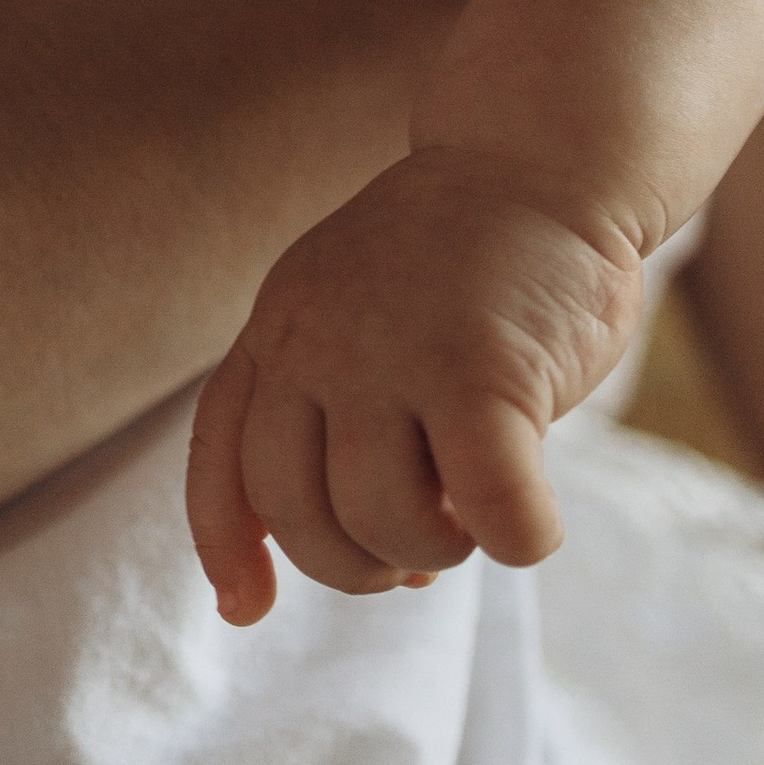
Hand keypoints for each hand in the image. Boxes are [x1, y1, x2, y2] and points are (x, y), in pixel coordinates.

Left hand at [184, 146, 643, 622]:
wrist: (544, 155)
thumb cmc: (470, 261)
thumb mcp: (370, 320)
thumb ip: (353, 420)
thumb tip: (394, 570)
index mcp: (279, 328)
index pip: (219, 461)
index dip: (227, 547)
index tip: (247, 609)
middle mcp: (318, 340)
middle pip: (298, 512)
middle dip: (355, 566)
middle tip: (418, 555)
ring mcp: (396, 354)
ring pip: (385, 522)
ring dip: (435, 553)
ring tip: (472, 517)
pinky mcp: (483, 373)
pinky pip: (491, 512)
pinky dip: (517, 540)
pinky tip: (531, 522)